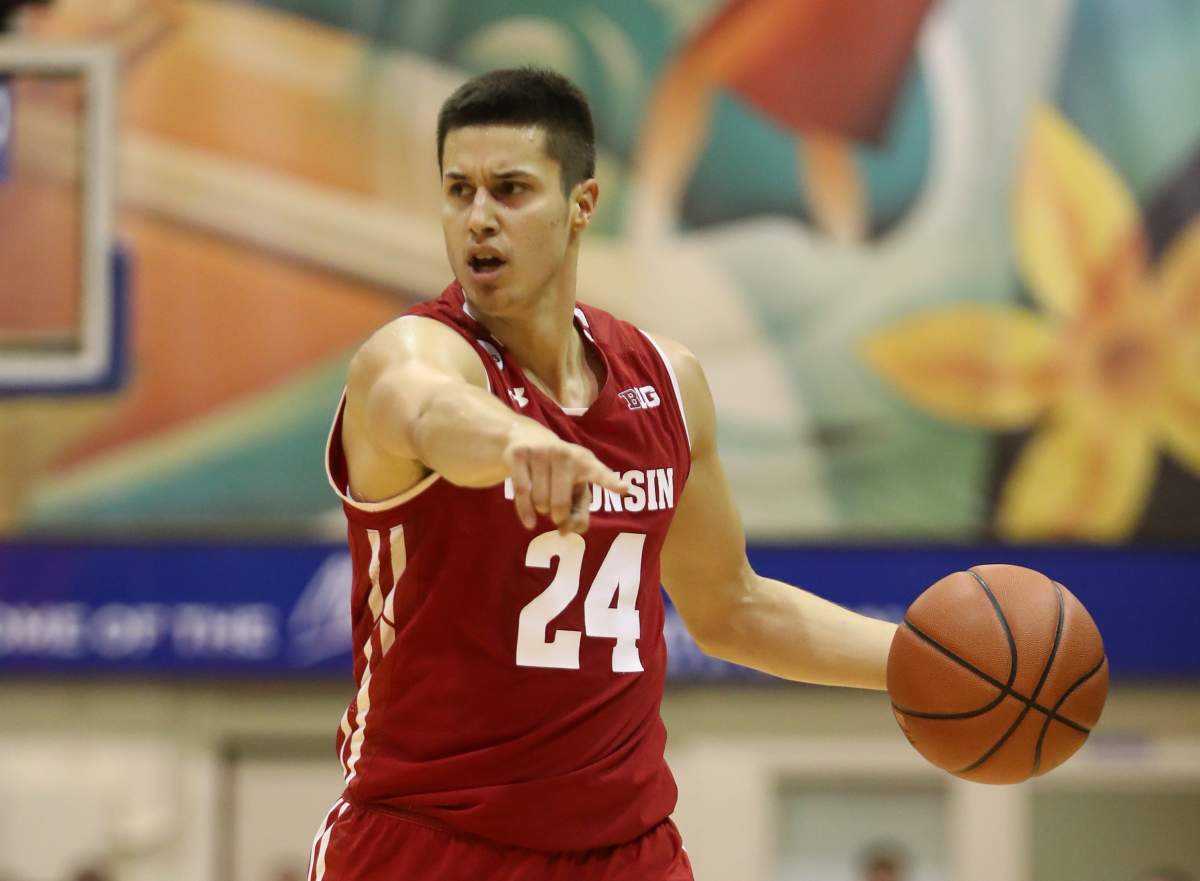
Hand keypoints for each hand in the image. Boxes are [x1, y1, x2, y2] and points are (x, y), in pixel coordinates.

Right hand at [503, 424, 627, 533]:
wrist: (526, 437)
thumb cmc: (559, 470)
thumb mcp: (574, 486)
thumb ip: (578, 513)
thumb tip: (566, 532)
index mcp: (585, 461)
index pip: (599, 474)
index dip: (611, 482)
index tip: (624, 489)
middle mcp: (564, 454)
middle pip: (560, 504)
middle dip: (558, 516)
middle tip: (557, 514)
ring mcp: (541, 452)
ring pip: (540, 501)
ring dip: (542, 510)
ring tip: (544, 503)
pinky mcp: (520, 455)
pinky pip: (522, 493)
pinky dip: (526, 513)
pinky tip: (530, 523)